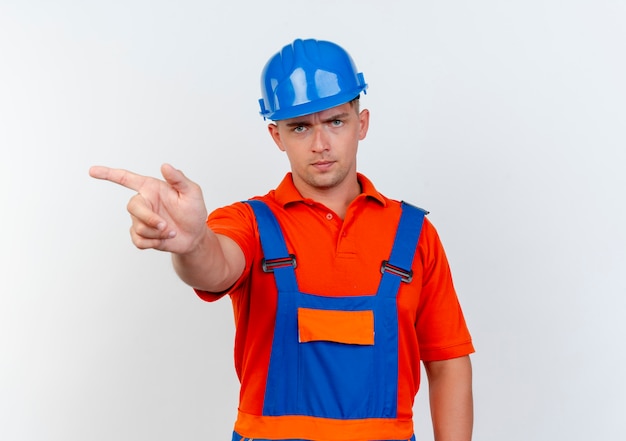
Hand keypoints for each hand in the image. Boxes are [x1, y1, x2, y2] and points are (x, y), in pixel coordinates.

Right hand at [89, 164, 208, 254]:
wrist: (195, 236)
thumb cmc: (194, 211)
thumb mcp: (192, 193)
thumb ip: (179, 179)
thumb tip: (165, 166)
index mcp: (152, 188)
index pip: (126, 178)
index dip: (108, 174)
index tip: (92, 171)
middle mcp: (144, 202)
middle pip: (132, 207)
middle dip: (149, 219)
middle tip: (165, 226)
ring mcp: (140, 219)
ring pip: (138, 226)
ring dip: (157, 233)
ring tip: (171, 231)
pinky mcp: (141, 235)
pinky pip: (138, 241)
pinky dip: (153, 243)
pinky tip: (163, 240)